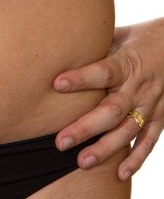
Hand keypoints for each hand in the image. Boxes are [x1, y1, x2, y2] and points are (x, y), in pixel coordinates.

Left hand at [52, 18, 163, 180]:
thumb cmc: (142, 38)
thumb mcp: (120, 35)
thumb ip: (94, 46)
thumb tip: (60, 47)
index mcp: (128, 62)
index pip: (103, 72)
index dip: (80, 78)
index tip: (56, 84)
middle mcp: (140, 87)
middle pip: (111, 110)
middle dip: (85, 128)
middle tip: (61, 142)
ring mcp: (152, 104)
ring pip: (128, 130)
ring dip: (106, 149)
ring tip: (82, 162)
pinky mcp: (162, 117)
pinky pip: (150, 141)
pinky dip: (137, 159)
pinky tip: (120, 174)